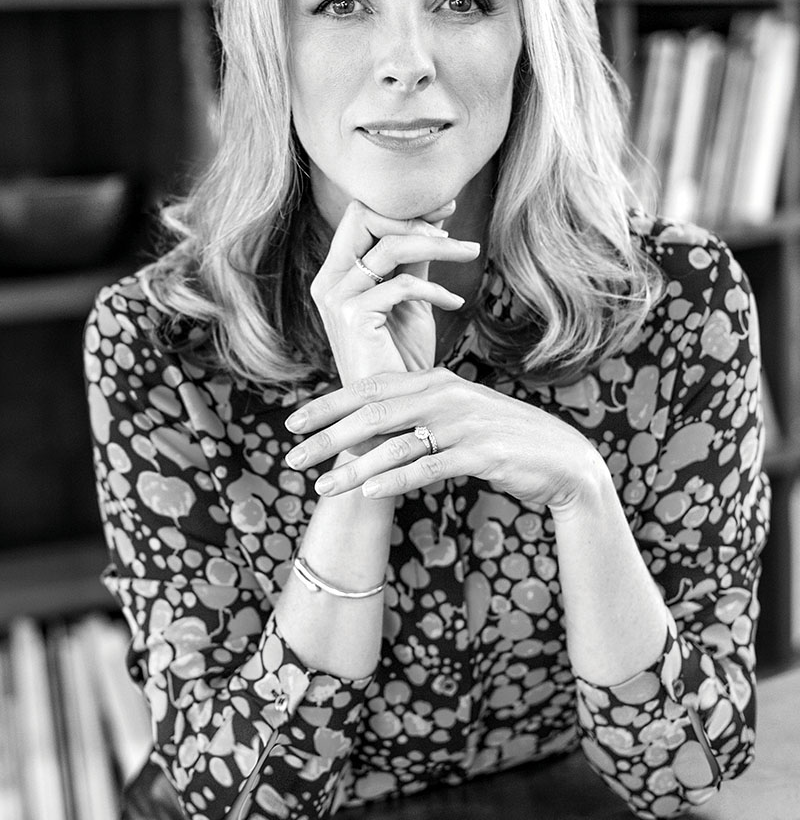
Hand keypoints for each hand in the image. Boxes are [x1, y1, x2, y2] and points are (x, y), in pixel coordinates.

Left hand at [284, 368, 611, 510]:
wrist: (562, 459)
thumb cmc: (501, 438)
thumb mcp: (456, 416)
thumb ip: (415, 413)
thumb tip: (366, 425)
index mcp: (435, 381)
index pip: (370, 388)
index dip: (328, 405)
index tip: (293, 423)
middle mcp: (445, 395)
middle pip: (373, 413)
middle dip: (328, 436)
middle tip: (293, 458)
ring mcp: (464, 423)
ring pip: (395, 443)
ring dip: (355, 467)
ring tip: (324, 487)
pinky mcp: (482, 452)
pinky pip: (429, 466)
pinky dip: (396, 480)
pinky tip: (370, 493)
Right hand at [310, 200, 480, 381]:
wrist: (393, 410)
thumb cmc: (401, 354)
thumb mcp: (410, 298)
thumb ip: (414, 261)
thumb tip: (434, 222)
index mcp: (338, 271)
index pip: (361, 215)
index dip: (403, 207)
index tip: (444, 208)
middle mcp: (329, 280)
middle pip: (365, 217)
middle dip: (414, 217)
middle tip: (453, 231)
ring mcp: (337, 298)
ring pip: (390, 246)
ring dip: (438, 246)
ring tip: (470, 253)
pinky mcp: (353, 317)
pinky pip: (403, 285)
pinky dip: (436, 290)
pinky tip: (456, 304)